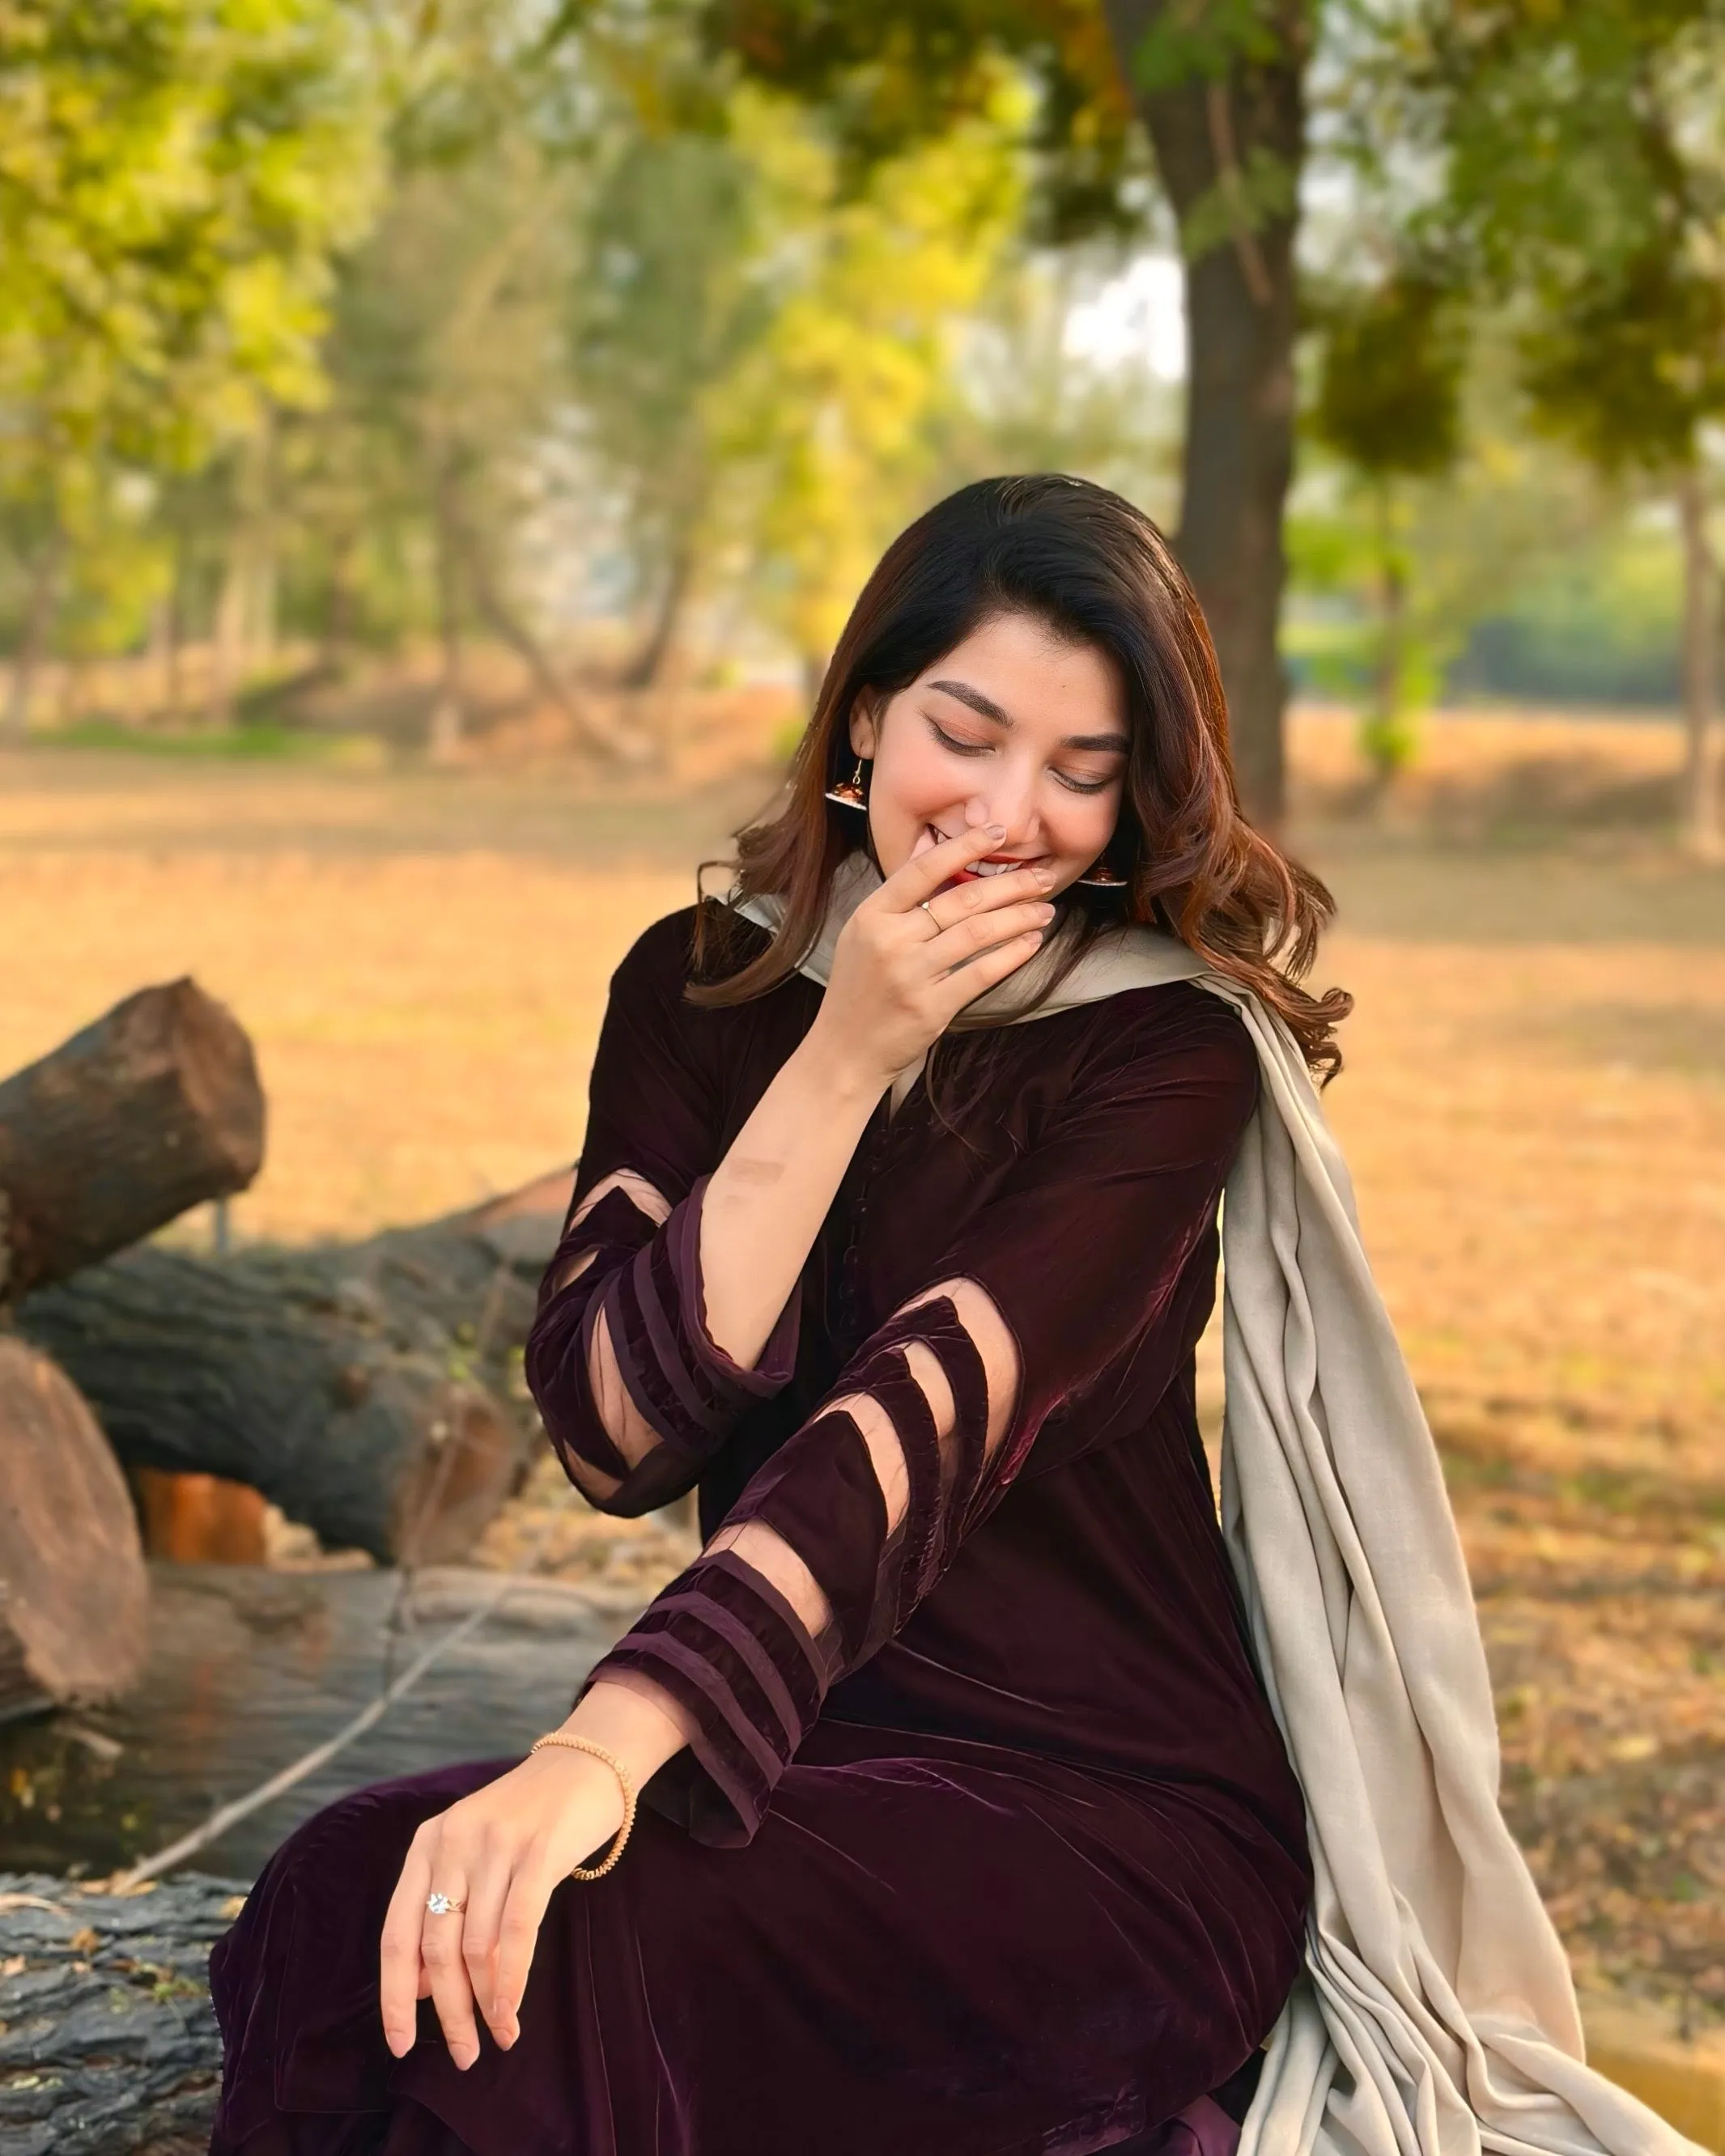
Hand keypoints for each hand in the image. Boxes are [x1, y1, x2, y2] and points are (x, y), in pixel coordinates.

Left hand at [379, 1746, 623, 2065]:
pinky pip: (517, 1928)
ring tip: (500, 2036)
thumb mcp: (475, 1857)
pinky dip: (511, 1978)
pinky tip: (511, 2010)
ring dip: (486, 2003)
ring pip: (477, 1945)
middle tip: (464, 2055)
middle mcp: (453, 1841)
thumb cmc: (530, 1820)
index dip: (395, 1997)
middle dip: (448, 2011)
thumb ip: (445, 1912)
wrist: (588, 1760)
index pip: (397, 1934)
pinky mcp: (539, 1848)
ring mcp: (496, 1843)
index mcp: (427, 1845)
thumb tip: (420, 1989)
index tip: (401, 2045)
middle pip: (436, 1947)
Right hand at [808, 825, 1056, 1087]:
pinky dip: (1012, 954)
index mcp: (871, 915)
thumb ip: (896, 901)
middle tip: (1042, 878)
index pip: (923, 869)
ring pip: (978, 933)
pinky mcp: (931, 1007)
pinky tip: (1031, 943)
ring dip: (1019, 917)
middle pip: (962, 900)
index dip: (963, 846)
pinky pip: (982, 973)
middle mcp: (890, 940)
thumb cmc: (859, 991)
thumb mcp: (862, 936)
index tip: (996, 833)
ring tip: (1044, 910)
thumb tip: (932, 854)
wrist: (844, 1051)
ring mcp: (911, 975)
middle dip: (1011, 885)